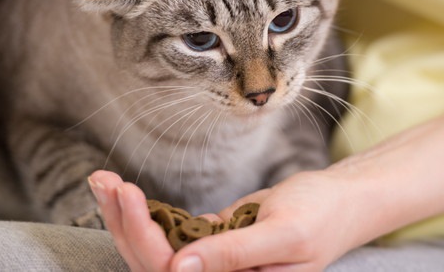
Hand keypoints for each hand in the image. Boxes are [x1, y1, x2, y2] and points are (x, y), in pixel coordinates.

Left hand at [89, 168, 368, 271]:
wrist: (340, 200)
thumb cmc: (322, 216)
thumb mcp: (285, 234)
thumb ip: (236, 255)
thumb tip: (179, 269)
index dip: (145, 237)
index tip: (127, 195)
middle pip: (154, 262)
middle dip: (125, 222)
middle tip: (104, 181)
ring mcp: (210, 263)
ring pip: (155, 247)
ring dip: (126, 216)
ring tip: (102, 182)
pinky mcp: (210, 243)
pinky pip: (169, 231)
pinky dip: (144, 211)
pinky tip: (123, 192)